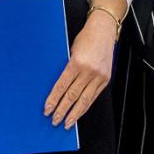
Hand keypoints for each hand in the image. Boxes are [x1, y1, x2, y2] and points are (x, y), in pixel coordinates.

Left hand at [43, 12, 114, 129]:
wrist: (104, 30)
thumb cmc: (84, 38)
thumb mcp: (70, 50)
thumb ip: (66, 68)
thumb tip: (57, 88)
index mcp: (77, 63)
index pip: (62, 86)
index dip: (53, 100)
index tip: (47, 110)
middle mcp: (89, 71)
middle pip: (72, 96)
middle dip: (62, 110)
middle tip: (54, 121)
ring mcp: (99, 76)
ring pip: (84, 100)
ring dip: (74, 114)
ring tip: (67, 124)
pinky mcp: (106, 79)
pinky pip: (94, 96)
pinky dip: (85, 106)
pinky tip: (79, 113)